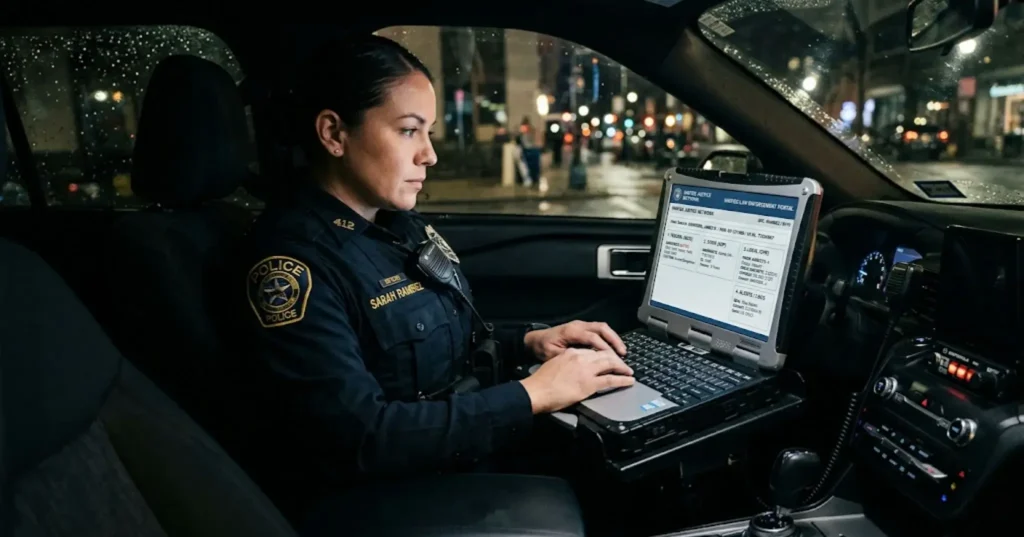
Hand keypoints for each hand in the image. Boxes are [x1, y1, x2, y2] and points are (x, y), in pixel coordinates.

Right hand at [518, 348, 634, 413]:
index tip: (608, 358)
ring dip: (622, 367)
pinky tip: (628, 381)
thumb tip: (574, 370)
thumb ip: (567, 364)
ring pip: (611, 363)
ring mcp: (586, 370)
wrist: (536, 391)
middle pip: (605, 354)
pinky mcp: (589, 383)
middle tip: (623, 364)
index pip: (593, 350)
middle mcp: (580, 357)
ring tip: (628, 371)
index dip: (603, 354)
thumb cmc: (541, 382)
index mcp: (571, 352)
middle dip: (616, 358)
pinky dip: (622, 379)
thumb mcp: (555, 365)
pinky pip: (611, 379)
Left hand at [524, 320, 626, 361]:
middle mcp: (577, 325)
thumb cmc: (542, 348)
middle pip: (602, 329)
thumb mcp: (553, 355)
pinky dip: (607, 338)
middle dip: (614, 341)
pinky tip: (612, 348)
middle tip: (623, 354)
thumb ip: (570, 357)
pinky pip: (598, 330)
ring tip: (621, 351)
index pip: (593, 338)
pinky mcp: (581, 328)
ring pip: (602, 328)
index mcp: (571, 332)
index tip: (615, 358)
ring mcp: (580, 325)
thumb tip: (586, 363)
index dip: (605, 348)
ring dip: (613, 338)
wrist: (534, 340)